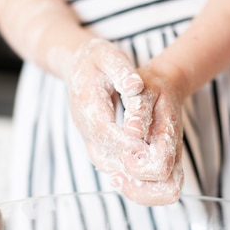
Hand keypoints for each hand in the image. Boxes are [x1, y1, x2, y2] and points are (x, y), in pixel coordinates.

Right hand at [66, 38, 145, 173]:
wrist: (77, 64)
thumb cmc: (97, 59)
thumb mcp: (110, 56)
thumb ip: (122, 71)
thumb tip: (135, 86)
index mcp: (86, 102)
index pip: (102, 128)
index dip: (122, 140)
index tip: (144, 147)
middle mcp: (83, 123)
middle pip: (102, 150)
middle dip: (127, 160)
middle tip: (152, 164)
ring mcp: (86, 133)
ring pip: (102, 160)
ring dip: (125, 170)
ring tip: (151, 173)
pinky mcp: (93, 139)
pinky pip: (106, 160)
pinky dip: (122, 169)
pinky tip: (143, 173)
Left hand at [114, 64, 186, 205]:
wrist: (168, 86)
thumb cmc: (153, 88)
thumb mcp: (144, 90)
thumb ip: (139, 109)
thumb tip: (133, 131)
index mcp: (170, 137)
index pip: (161, 168)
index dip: (138, 167)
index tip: (123, 153)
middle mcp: (175, 155)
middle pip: (169, 192)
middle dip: (139, 189)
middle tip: (117, 174)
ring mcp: (171, 163)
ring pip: (163, 195)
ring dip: (137, 192)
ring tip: (116, 175)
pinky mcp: (163, 167)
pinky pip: (154, 191)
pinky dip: (136, 188)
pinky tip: (118, 172)